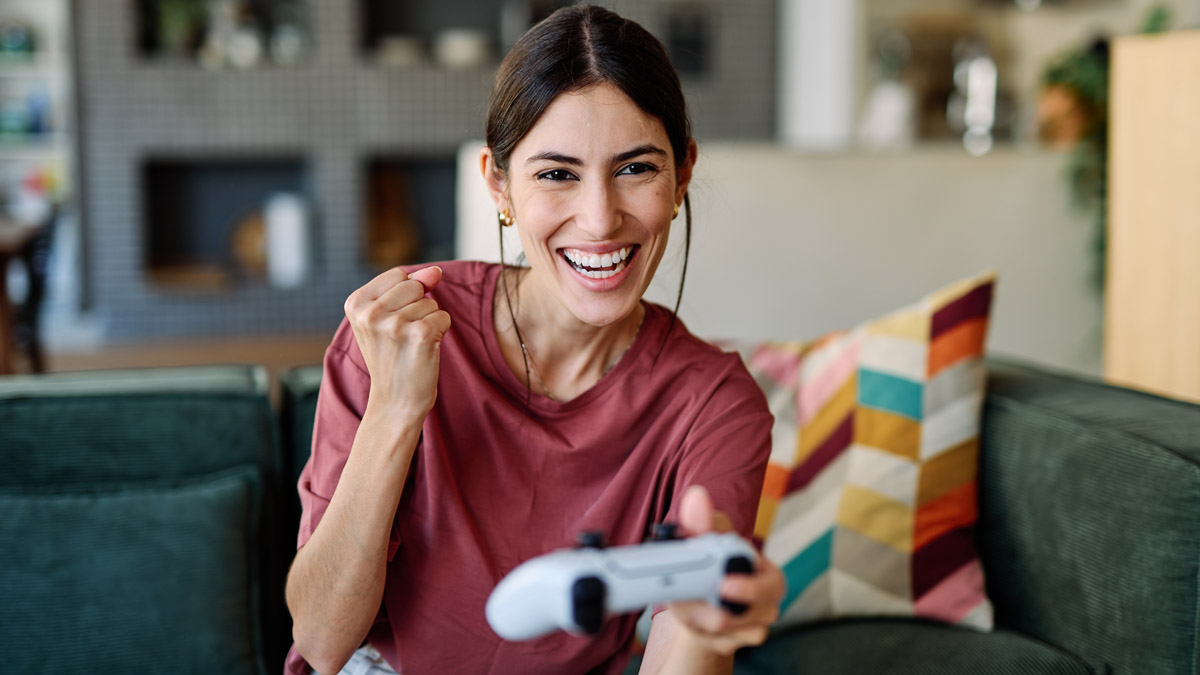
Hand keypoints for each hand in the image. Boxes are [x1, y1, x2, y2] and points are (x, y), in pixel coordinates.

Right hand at [343, 265, 451, 419]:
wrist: (395, 402)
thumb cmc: (392, 357)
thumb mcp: (387, 317)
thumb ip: (410, 286)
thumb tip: (436, 270)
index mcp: (355, 303)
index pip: (398, 275)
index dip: (406, 296)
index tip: (392, 322)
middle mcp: (370, 312)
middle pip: (415, 286)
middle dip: (418, 307)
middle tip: (403, 337)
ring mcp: (394, 324)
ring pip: (431, 303)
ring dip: (429, 322)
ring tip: (411, 346)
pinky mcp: (419, 335)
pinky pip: (444, 317)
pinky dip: (440, 332)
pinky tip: (424, 350)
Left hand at [667, 486, 784, 655]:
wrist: (698, 603)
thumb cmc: (707, 565)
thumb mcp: (702, 542)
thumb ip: (701, 523)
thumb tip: (696, 497)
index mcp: (765, 572)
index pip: (771, 582)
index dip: (750, 586)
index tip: (724, 585)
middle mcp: (766, 602)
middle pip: (761, 613)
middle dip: (732, 611)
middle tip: (708, 606)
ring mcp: (753, 625)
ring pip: (736, 631)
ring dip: (705, 618)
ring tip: (686, 605)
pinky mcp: (734, 643)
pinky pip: (723, 644)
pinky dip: (702, 632)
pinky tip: (692, 620)